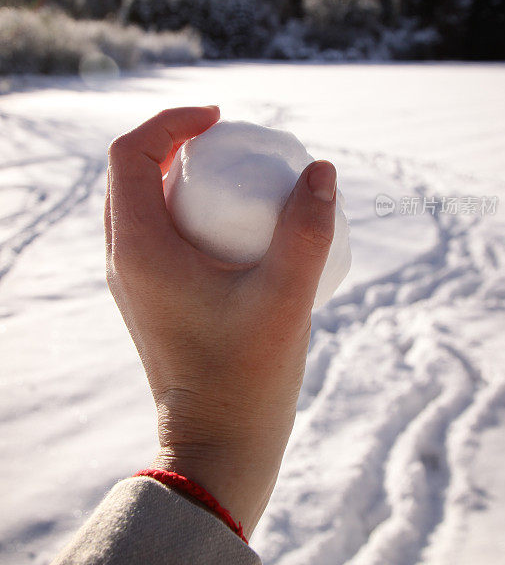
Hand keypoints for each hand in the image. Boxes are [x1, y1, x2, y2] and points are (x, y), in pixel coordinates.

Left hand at [105, 107, 336, 536]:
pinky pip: (154, 231)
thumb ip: (308, 229)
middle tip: (230, 141)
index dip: (172, 121)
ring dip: (176, 175)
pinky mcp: (150, 297)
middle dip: (174, 143)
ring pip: (139, 203)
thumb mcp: (287, 298)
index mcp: (138, 250)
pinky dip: (183, 208)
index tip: (223, 119)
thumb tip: (321, 169)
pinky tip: (233, 223)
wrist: (218, 444)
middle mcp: (123, 260)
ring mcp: (133, 281)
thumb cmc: (248, 378)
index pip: (129, 155)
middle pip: (130, 173)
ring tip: (233, 173)